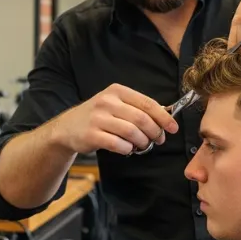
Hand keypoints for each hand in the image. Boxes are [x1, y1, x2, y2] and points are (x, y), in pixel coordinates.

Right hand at [55, 84, 178, 155]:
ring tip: (143, 145)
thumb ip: (137, 108)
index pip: (147, 103)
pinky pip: (118, 144)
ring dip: (143, 142)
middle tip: (158, 140)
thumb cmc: (98, 116)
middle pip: (141, 118)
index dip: (163, 117)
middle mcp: (107, 102)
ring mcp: (98, 118)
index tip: (173, 128)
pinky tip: (128, 149)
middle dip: (155, 132)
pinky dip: (128, 149)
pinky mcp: (91, 135)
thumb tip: (165, 118)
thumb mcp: (115, 104)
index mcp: (117, 91)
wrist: (67, 128)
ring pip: (132, 132)